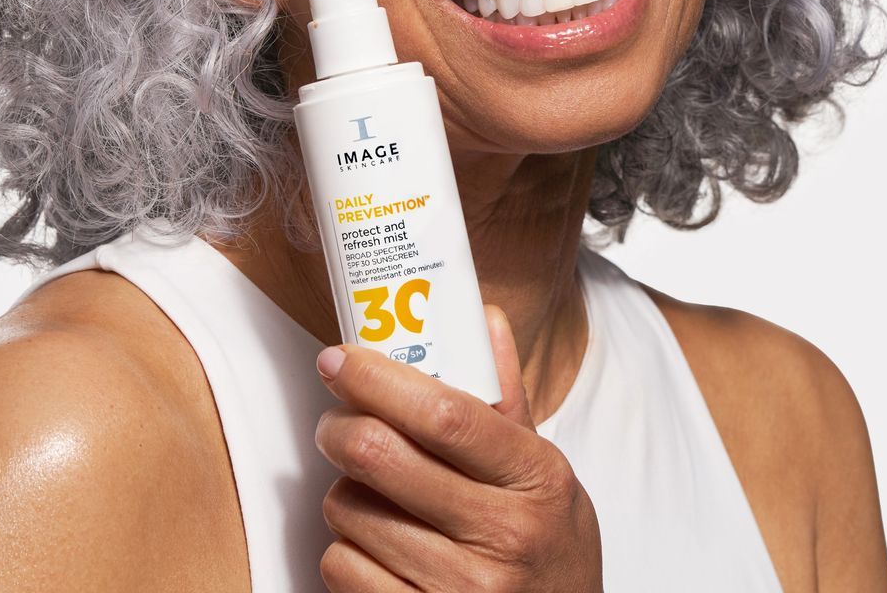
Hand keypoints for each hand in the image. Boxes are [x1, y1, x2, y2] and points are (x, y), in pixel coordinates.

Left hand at [312, 304, 603, 591]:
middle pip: (378, 455)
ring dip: (345, 494)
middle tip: (339, 422)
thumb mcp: (546, 476)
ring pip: (349, 510)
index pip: (443, 412)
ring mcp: (462, 588)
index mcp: (535, 480)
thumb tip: (483, 320)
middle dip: (339, 427)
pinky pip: (341, 568)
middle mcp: (502, 535)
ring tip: (373, 497)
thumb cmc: (548, 551)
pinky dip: (345, 551)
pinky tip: (376, 548)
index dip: (377, 378)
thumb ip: (506, 401)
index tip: (339, 359)